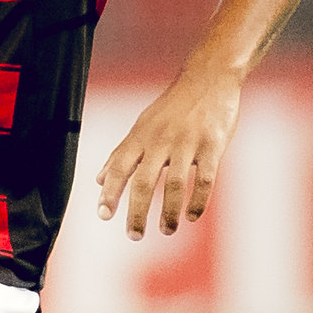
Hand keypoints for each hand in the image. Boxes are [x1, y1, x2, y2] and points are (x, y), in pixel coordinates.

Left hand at [96, 66, 241, 238]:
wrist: (209, 77)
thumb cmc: (173, 106)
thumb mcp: (142, 126)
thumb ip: (122, 154)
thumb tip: (99, 181)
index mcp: (141, 136)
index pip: (119, 167)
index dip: (110, 192)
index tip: (104, 216)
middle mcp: (161, 140)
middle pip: (144, 182)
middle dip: (137, 212)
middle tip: (134, 235)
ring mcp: (187, 142)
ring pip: (174, 184)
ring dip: (169, 212)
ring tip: (166, 230)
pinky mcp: (213, 144)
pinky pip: (204, 178)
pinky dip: (197, 200)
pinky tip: (192, 216)